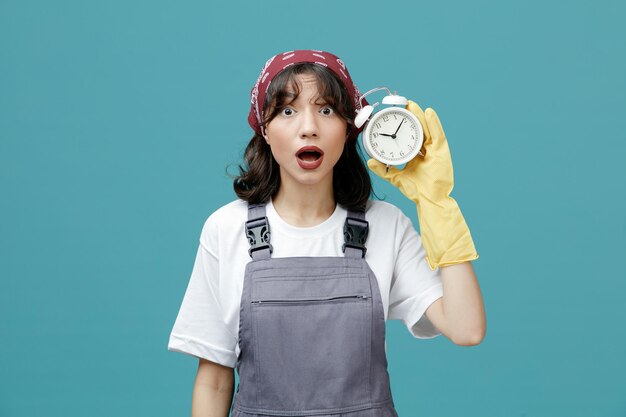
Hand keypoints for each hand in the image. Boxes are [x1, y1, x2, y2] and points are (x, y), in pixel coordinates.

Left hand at [367, 100, 477, 269]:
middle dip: (411, 116)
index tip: (395, 114)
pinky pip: (438, 134)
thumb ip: (384, 170)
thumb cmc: (418, 191)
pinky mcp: (442, 152)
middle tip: (402, 104)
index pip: (411, 135)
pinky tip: (428, 113)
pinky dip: (434, 123)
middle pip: (420, 129)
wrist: (430, 201)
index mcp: (419, 154)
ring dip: (420, 116)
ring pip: (428, 128)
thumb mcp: (397, 177)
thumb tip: (370, 161)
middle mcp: (428, 150)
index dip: (404, 124)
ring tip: (411, 105)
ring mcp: (436, 150)